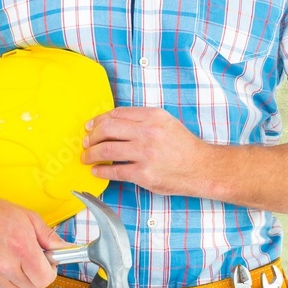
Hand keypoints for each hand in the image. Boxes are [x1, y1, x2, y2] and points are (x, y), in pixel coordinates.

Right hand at [0, 190, 69, 287]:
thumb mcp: (29, 218)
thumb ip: (49, 237)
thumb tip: (64, 248)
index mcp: (21, 249)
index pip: (45, 278)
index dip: (50, 271)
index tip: (48, 264)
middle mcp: (5, 265)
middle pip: (32, 287)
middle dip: (37, 276)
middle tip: (33, 261)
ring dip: (20, 279)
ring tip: (15, 260)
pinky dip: (3, 280)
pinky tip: (0, 263)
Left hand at [82, 107, 209, 196]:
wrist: (201, 167)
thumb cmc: (184, 146)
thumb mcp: (166, 123)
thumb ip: (143, 120)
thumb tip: (113, 124)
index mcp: (153, 116)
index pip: (117, 114)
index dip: (99, 120)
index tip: (91, 126)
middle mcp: (148, 132)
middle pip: (107, 129)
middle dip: (91, 136)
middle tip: (85, 142)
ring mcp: (145, 154)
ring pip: (106, 150)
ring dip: (91, 154)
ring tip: (86, 158)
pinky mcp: (143, 174)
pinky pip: (114, 171)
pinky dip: (101, 171)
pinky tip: (96, 171)